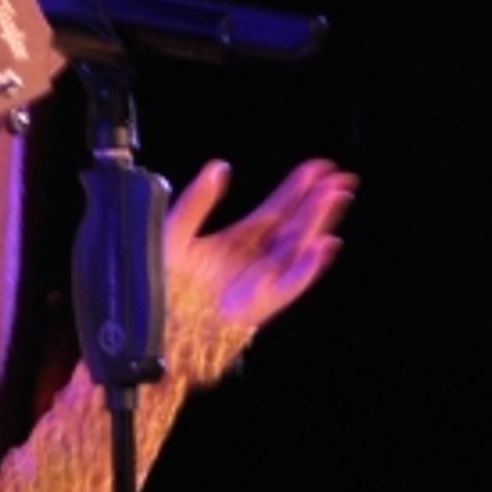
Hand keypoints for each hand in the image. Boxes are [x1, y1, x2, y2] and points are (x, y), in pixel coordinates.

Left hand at [165, 157, 355, 338]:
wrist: (151, 324)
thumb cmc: (158, 283)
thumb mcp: (175, 231)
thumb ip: (197, 201)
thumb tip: (219, 167)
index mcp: (238, 240)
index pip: (277, 209)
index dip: (298, 188)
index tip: (318, 168)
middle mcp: (255, 259)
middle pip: (295, 226)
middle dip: (318, 202)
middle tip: (340, 178)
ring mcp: (259, 281)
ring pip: (298, 249)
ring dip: (319, 224)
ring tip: (336, 199)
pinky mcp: (258, 305)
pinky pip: (289, 284)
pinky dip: (308, 266)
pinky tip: (323, 244)